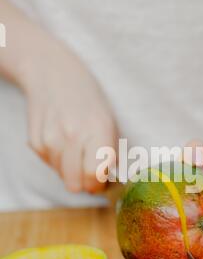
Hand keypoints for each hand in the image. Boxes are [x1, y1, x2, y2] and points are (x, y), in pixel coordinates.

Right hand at [21, 38, 116, 192]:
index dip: (99, 183)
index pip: (94, 176)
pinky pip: (49, 165)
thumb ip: (112, 154)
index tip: (102, 179)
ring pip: (61, 177)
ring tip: (75, 147)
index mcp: (97, 130)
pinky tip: (61, 140)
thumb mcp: (110, 122)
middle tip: (90, 168)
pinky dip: (56, 159)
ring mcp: (50, 139)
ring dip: (70, 169)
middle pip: (75, 185)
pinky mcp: (35, 141)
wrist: (53, 72)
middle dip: (84, 182)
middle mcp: (72, 135)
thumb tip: (111, 184)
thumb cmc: (89, 99)